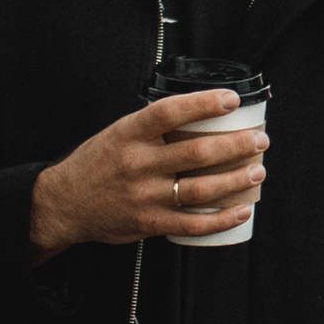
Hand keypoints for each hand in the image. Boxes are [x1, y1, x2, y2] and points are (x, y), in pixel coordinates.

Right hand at [29, 88, 267, 255]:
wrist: (65, 204)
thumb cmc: (96, 165)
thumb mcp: (117, 133)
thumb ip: (152, 127)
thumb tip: (198, 114)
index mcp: (129, 134)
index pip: (169, 111)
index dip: (203, 104)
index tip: (230, 99)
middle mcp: (137, 163)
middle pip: (197, 152)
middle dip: (236, 146)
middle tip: (259, 140)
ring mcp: (144, 195)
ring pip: (201, 188)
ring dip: (236, 180)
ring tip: (257, 171)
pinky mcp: (149, 223)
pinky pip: (193, 223)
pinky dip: (221, 218)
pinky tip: (241, 210)